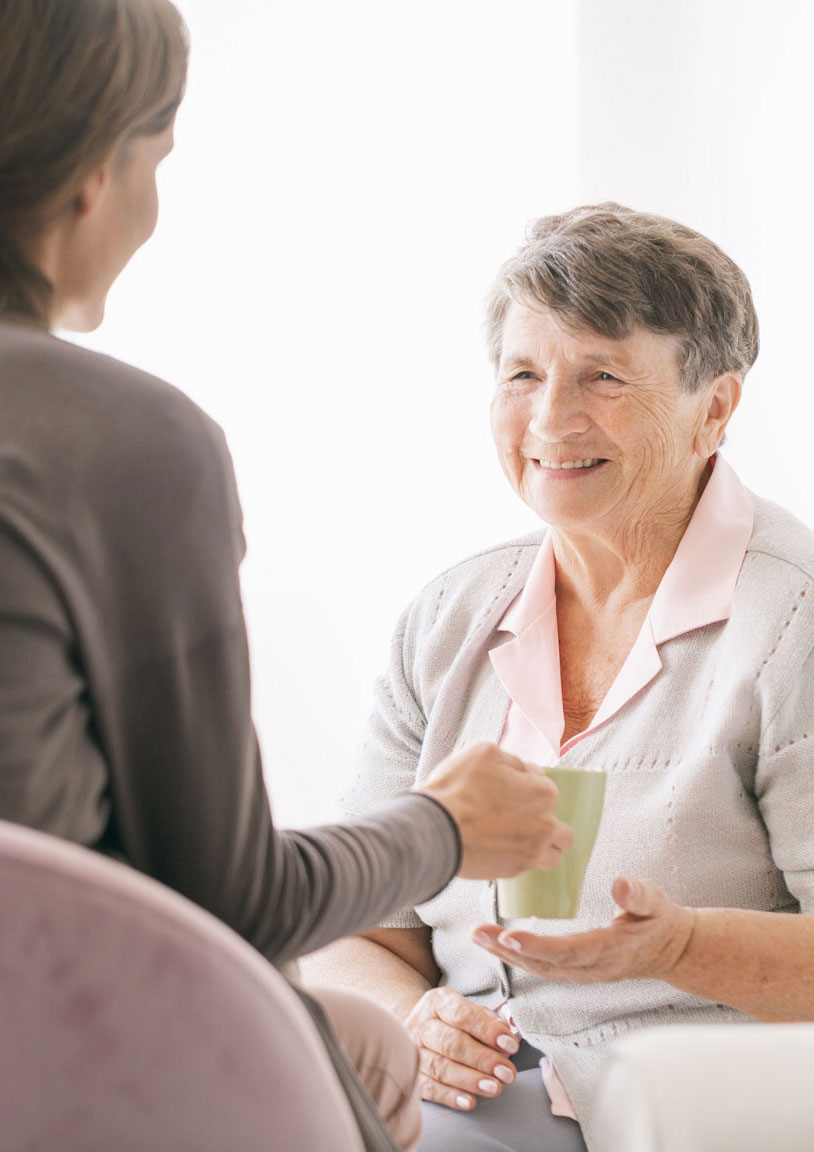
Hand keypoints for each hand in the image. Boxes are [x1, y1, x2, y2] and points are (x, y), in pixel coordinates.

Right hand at [404, 987, 519, 1111]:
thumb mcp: (471, 1011)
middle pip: (450, 1043)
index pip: (462, 1015)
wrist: (420, 1029)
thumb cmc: (454, 1022)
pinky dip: (449, 1096)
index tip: (510, 1045)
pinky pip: (428, 1088)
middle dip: (482, 1059)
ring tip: (494, 1088)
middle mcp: (422, 1024)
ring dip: (470, 1080)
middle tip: (506, 1072)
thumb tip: (506, 1035)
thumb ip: (489, 1021)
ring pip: (439, 1067)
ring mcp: (412, 1050)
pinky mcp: (411, 1074)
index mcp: (438, 1002)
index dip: (487, 1030)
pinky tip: (470, 1102)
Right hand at [418, 742, 573, 879]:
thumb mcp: (484, 752)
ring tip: (519, 840)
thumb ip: (513, 760)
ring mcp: (531, 851)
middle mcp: (544, 825)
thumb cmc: (457, 789)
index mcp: (542, 793)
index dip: (529, 789)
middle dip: (548, 825)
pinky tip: (499, 850)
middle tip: (523, 819)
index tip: (513, 791)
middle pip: (562, 830)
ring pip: (552, 856)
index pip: (548, 789)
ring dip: (541, 848)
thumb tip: (525, 770)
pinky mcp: (513, 871)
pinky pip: (526, 867)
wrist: (435, 829)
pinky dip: (517, 860)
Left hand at [472, 878, 696, 983]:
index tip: (508, 935)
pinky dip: (519, 956)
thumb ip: (639, 894)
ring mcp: (584, 972)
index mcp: (609, 949)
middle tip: (478, 934)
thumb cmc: (660, 919)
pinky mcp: (578, 969)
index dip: (536, 946)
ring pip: (540, 968)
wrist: (672, 949)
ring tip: (479, 937)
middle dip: (508, 951)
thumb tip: (619, 885)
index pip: (567, 951)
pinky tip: (498, 943)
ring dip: (507, 954)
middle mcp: (592, 967)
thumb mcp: (656, 901)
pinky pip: (544, 966)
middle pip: (544, 963)